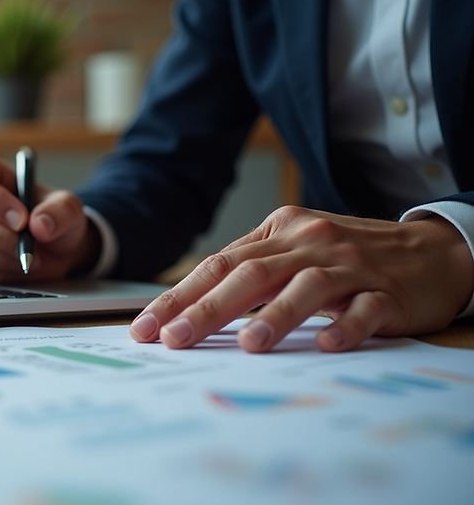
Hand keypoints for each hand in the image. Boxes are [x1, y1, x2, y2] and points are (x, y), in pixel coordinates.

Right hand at [0, 151, 99, 282]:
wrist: (48, 248)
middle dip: (0, 236)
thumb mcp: (66, 207)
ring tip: (25, 257)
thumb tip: (40, 225)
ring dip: (0, 256)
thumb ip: (60, 211)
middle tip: (28, 247)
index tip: (22, 220)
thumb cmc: (49, 217)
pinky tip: (11, 266)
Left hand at [129, 206, 473, 351]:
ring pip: (306, 287)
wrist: (429, 251)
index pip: (218, 265)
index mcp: (279, 231)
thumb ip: (246, 274)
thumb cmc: (345, 257)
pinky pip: (365, 310)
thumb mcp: (292, 251)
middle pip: (250, 274)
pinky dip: (344, 326)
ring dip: (275, 316)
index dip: (179, 297)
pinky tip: (325, 345)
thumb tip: (184, 311)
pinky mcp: (388, 293)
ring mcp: (350, 267)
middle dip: (207, 308)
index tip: (146, 329)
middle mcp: (309, 242)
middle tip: (174, 339)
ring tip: (247, 345)